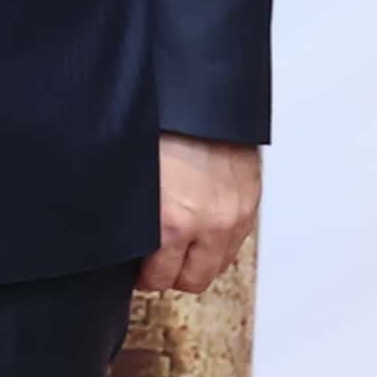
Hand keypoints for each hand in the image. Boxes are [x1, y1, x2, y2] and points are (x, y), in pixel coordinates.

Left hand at [140, 136, 258, 296]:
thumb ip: (134, 212)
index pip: (159, 278)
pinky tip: (203, 225)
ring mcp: (235, 215)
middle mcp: (210, 224)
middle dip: (172, 274)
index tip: (138, 269)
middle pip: (192, 281)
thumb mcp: (134, 172)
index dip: (144, 277)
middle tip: (158, 261)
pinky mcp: (251, 203)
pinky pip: (237, 242)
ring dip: (199, 260)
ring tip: (182, 244)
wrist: (205, 95)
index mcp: (174, 220)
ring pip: (218, 265)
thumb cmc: (165, 126)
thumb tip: (124, 235)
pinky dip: (219, 241)